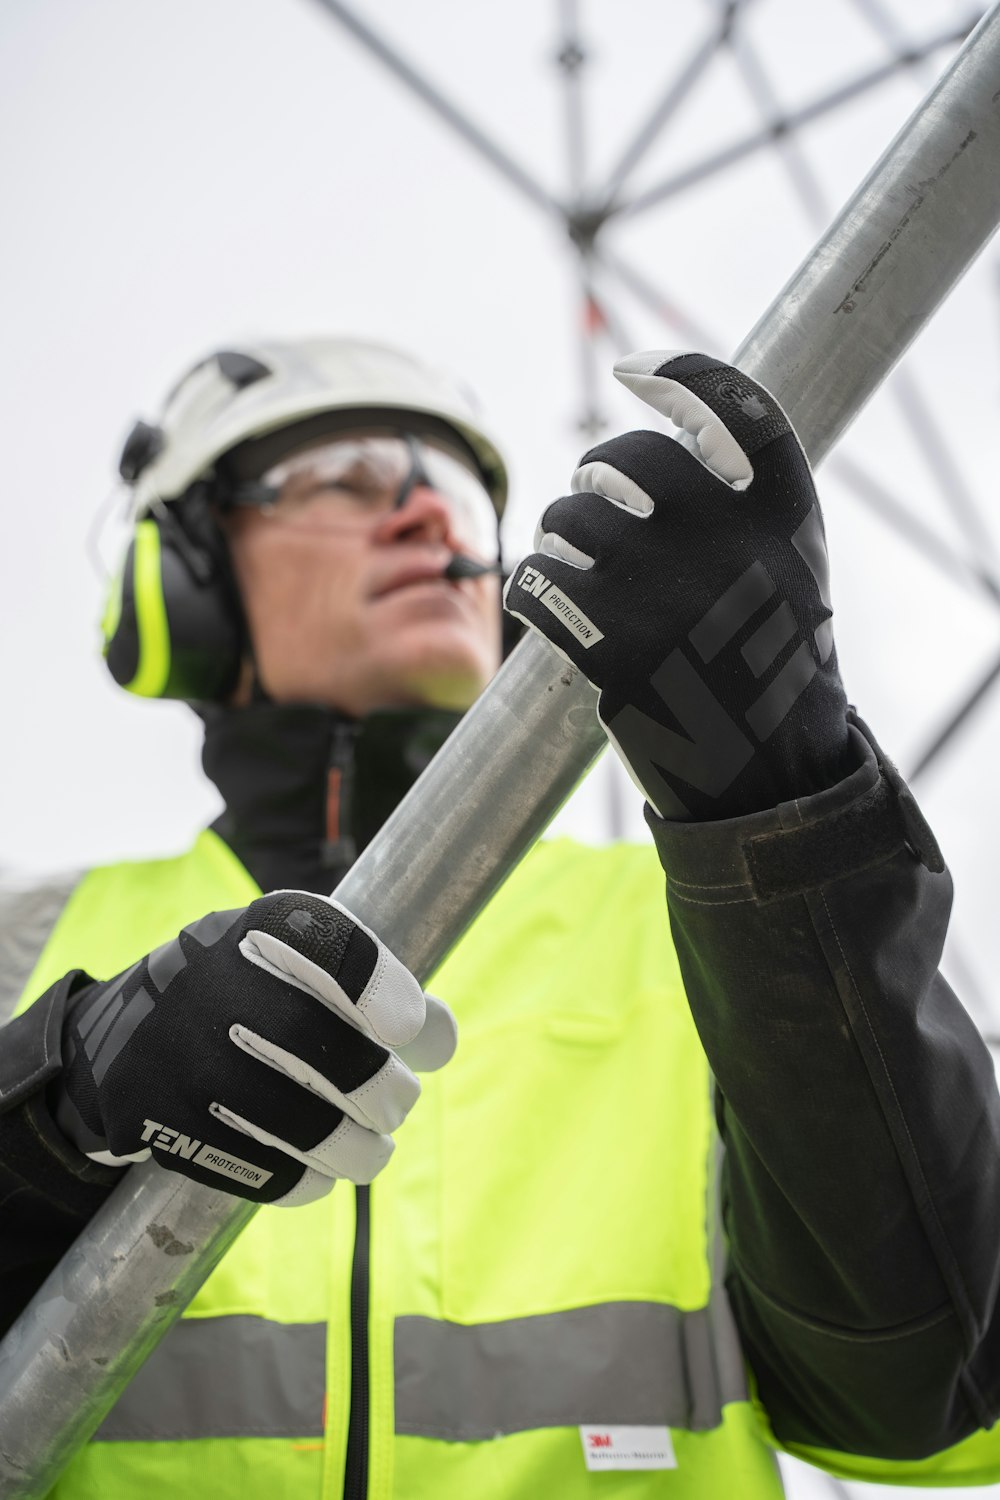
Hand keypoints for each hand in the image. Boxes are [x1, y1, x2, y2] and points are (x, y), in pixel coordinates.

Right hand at [53, 891, 455, 1205]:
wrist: (134, 1034)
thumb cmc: (254, 991)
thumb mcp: (307, 960)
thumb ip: (378, 987)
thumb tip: (440, 1037)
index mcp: (263, 929)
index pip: (333, 949)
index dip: (383, 992)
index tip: (408, 1029)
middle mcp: (217, 984)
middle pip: (323, 1048)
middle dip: (382, 1089)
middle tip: (397, 1102)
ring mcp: (185, 1056)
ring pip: (299, 1122)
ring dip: (357, 1149)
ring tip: (372, 1148)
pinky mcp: (164, 1120)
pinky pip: (259, 1169)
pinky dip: (306, 1178)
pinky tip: (320, 1170)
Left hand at [505, 351, 849, 820]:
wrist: (768, 775)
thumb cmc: (773, 664)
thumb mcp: (792, 572)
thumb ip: (747, 504)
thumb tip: (673, 430)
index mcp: (781, 518)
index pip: (734, 408)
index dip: (679, 376)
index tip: (633, 372)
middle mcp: (725, 543)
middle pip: (628, 459)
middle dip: (597, 473)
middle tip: (595, 497)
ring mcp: (665, 593)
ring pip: (569, 518)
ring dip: (558, 532)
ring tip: (573, 558)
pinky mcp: (612, 647)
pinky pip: (537, 581)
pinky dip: (531, 584)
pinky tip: (543, 596)